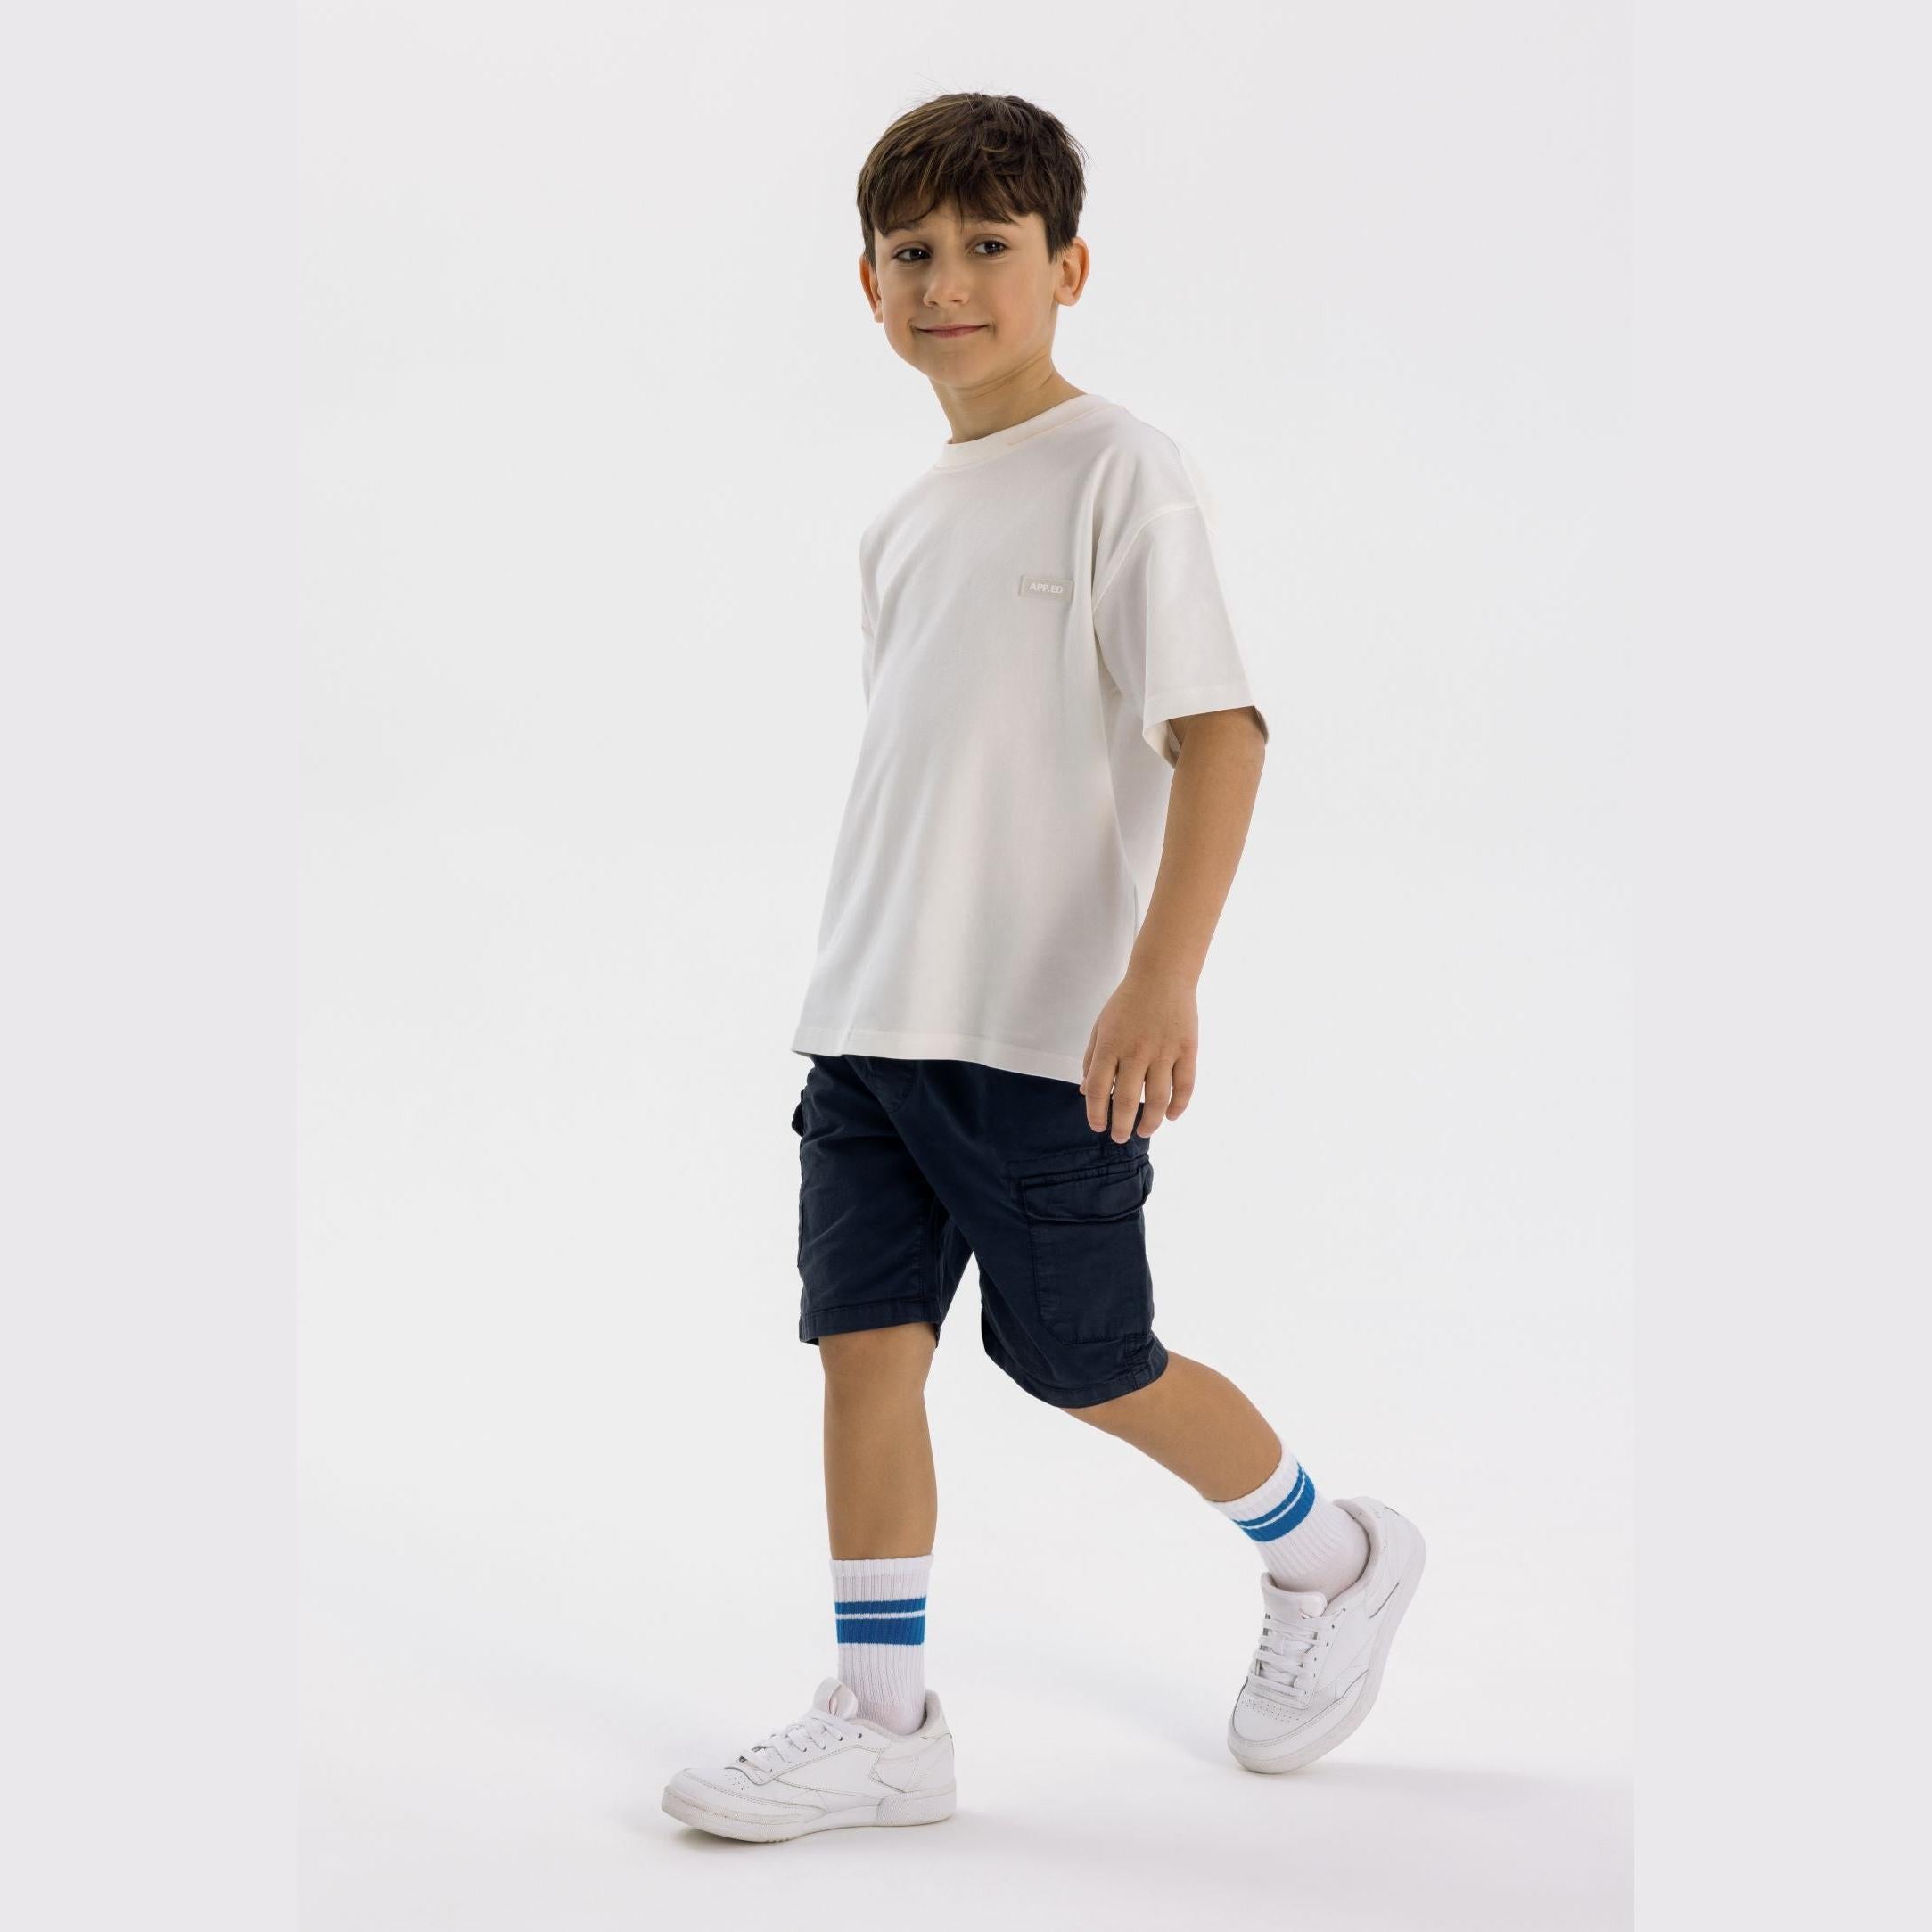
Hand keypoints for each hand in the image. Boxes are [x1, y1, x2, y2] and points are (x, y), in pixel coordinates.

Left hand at [1078, 971, 1198, 1141]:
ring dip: (1150, 1122)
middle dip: (1122, 1126)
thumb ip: (1091, 1060)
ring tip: (1144, 1131)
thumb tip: (1085, 1092)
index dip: (1096, 1113)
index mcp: (1110, 1045)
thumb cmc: (1127, 1003)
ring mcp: (1163, 1051)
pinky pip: (1184, 1086)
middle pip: (1127, 1100)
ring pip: (1158, 1099)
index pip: (1098, 1089)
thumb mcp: (1100, 1027)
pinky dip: (1179, 1106)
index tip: (1098, 1126)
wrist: (1162, 976)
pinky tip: (1171, 1116)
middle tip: (1120, 1137)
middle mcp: (1135, 1051)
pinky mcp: (1187, 1050)